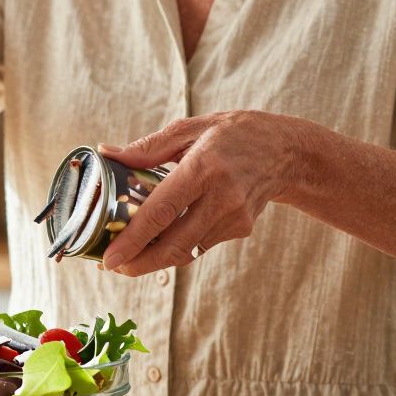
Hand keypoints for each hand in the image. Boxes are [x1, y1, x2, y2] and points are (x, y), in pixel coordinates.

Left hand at [98, 110, 306, 275]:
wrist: (287, 151)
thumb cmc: (233, 134)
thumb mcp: (191, 129)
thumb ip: (147, 147)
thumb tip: (108, 153)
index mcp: (203, 168)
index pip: (161, 212)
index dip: (133, 239)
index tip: (110, 258)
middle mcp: (222, 197)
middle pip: (173, 245)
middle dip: (139, 263)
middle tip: (113, 266)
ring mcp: (235, 218)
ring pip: (185, 251)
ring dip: (155, 258)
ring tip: (130, 255)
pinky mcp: (241, 229)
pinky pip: (200, 244)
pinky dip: (178, 245)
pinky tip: (163, 238)